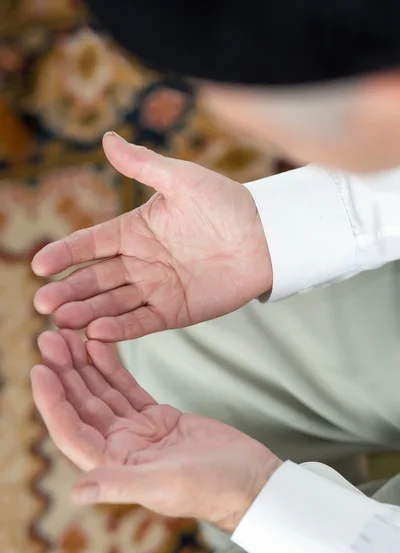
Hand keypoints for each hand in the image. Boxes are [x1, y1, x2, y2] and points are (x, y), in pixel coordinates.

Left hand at [31, 330, 279, 531]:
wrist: (249, 478)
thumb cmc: (212, 488)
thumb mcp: (165, 485)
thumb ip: (120, 484)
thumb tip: (76, 492)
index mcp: (115, 466)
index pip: (72, 431)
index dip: (52, 402)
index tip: (40, 370)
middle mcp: (120, 448)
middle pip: (83, 406)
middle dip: (64, 373)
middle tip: (50, 339)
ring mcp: (138, 431)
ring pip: (102, 392)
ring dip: (84, 365)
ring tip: (69, 334)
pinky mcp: (158, 417)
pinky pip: (127, 387)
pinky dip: (112, 367)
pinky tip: (100, 345)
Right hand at [32, 132, 271, 341]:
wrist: (265, 238)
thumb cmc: (226, 204)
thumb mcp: (182, 180)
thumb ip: (143, 164)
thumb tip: (106, 137)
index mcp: (134, 231)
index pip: (90, 244)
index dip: (64, 254)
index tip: (39, 264)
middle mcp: (139, 262)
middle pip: (94, 278)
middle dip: (68, 290)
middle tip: (42, 302)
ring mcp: (154, 289)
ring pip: (112, 303)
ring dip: (86, 312)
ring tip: (61, 320)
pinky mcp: (173, 312)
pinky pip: (141, 322)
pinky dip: (120, 329)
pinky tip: (97, 332)